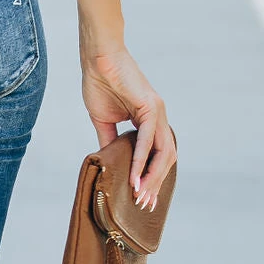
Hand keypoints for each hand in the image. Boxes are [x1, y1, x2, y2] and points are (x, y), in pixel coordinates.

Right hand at [81, 46, 176, 209]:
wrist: (97, 58)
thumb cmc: (99, 83)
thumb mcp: (104, 121)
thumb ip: (111, 141)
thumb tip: (109, 161)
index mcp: (150, 120)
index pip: (157, 155)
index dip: (151, 178)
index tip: (142, 198)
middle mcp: (159, 117)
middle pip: (165, 158)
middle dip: (156, 184)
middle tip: (144, 205)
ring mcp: (157, 111)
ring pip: (162, 152)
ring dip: (152, 176)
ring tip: (139, 195)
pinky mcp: (150, 106)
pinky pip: (148, 139)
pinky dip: (142, 159)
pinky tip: (134, 176)